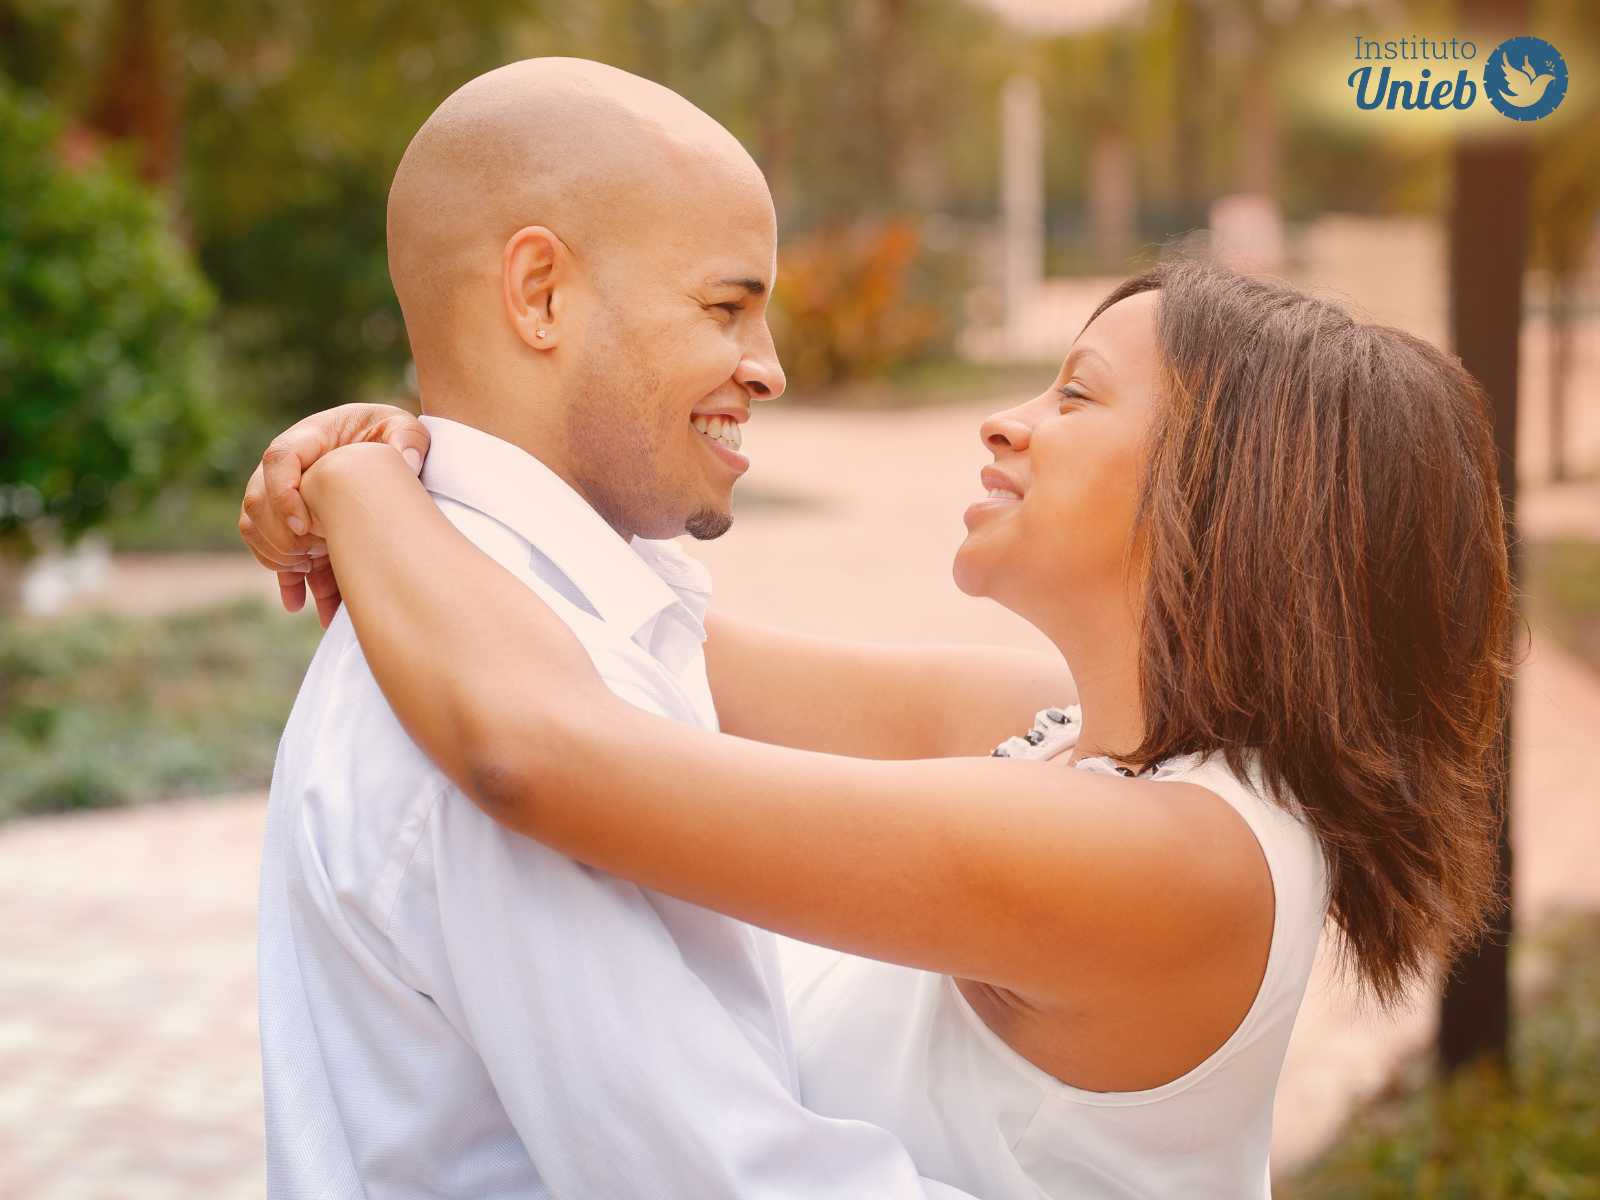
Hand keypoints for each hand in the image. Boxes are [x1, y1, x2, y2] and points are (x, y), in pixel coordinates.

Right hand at [238, 403, 429, 627]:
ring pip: (260, 531)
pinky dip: (288, 582)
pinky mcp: (296, 527)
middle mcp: (289, 469)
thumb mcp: (404, 427)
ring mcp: (286, 499)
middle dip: (280, 535)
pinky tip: (301, 605)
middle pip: (259, 500)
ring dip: (281, 560)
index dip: (283, 493)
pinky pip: (278, 555)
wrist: (383, 448)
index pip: (280, 458)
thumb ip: (408, 438)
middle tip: (310, 558)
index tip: (304, 526)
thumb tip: (407, 460)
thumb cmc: (391, 433)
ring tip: (311, 581)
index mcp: (310, 438)